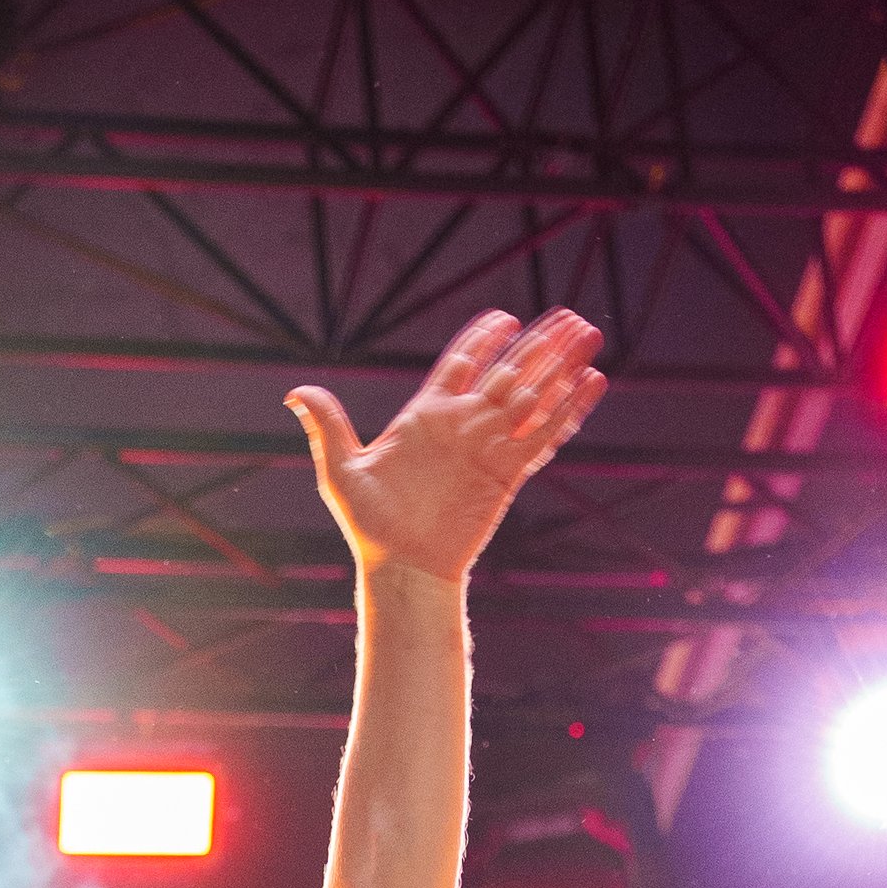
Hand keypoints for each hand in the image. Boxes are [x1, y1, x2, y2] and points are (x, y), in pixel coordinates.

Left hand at [290, 310, 604, 585]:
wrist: (401, 571)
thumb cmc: (370, 527)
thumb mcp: (343, 473)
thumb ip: (329, 427)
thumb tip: (295, 392)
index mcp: (427, 417)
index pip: (462, 364)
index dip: (484, 339)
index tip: (505, 318)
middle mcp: (463, 427)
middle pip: (508, 372)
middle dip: (538, 345)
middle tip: (568, 315)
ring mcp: (488, 448)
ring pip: (531, 397)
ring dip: (560, 367)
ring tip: (587, 335)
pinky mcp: (507, 475)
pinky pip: (543, 436)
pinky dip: (568, 411)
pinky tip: (591, 384)